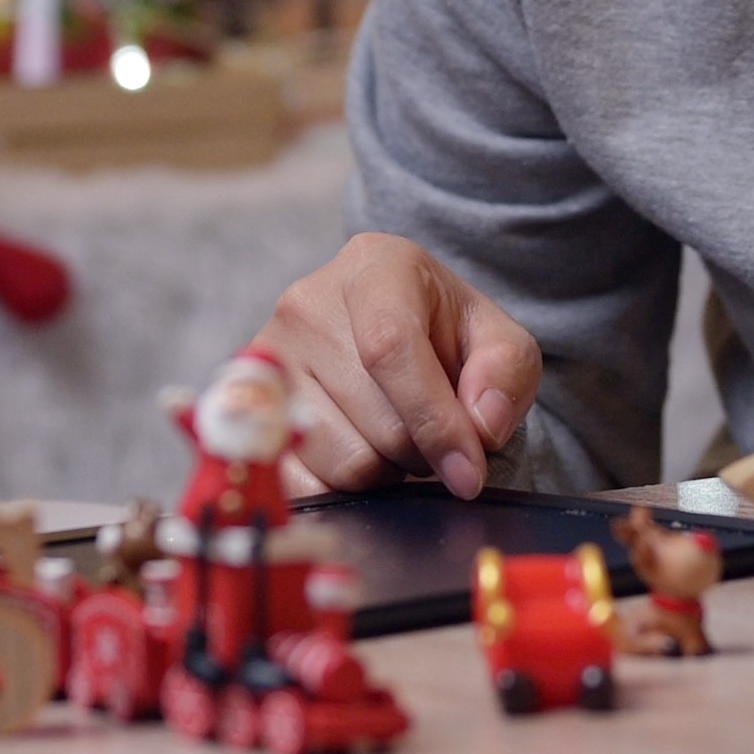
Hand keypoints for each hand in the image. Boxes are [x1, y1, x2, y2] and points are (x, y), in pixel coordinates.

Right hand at [260, 234, 540, 496]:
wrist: (392, 334)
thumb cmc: (446, 337)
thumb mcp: (500, 342)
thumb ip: (506, 376)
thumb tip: (481, 427)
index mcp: (375, 267)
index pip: (391, 347)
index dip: (436, 421)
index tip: (470, 473)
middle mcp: (308, 304)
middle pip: (377, 422)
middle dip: (422, 451)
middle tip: (434, 432)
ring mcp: (268, 357)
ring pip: (342, 461)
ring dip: (385, 470)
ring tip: (393, 433)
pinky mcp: (247, 411)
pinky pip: (300, 483)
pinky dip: (341, 486)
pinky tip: (356, 449)